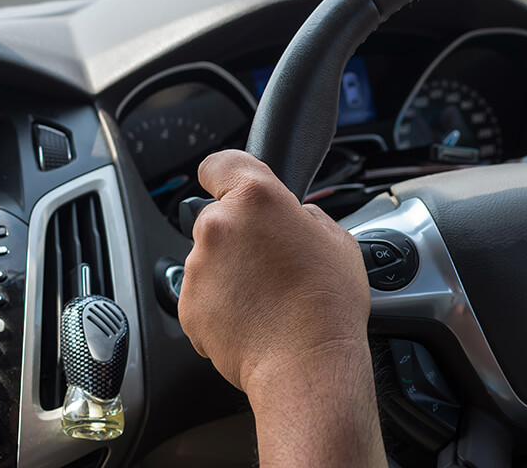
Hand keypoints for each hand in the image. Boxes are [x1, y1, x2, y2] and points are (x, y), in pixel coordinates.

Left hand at [177, 150, 370, 392]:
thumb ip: (306, 217)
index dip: (225, 174)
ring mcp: (198, 266)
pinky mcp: (188, 304)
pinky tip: (253, 316)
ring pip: (210, 257)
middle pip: (218, 216)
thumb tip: (295, 219)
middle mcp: (219, 226)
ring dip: (231, 270)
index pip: (220, 163)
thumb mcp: (338, 240)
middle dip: (240, 234)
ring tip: (267, 296)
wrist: (306, 363)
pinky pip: (202, 293)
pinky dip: (221, 302)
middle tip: (273, 261)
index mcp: (257, 198)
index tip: (229, 184)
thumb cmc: (328, 305)